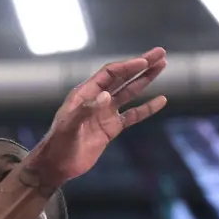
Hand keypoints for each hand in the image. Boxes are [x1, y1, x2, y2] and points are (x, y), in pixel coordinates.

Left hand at [18, 49, 169, 191]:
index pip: (109, 74)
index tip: (144, 61)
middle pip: (123, 77)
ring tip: (162, 66)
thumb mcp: (68, 126)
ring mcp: (105, 113)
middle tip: (160, 53)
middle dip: (141, 65)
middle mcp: (97, 99)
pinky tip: (161, 100)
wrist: (57, 165)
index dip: (127, 67)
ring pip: (130, 92)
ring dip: (145, 80)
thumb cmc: (58, 144)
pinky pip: (133, 115)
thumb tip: (106, 95)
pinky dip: (147, 108)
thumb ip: (85, 110)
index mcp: (84, 94)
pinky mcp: (111, 128)